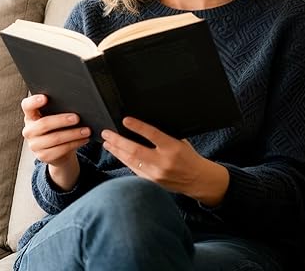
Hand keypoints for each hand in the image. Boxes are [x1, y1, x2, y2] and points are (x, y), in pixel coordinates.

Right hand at [20, 94, 89, 190]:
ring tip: (86, 130)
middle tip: (77, 118)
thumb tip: (76, 103)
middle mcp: (29, 130)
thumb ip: (58, 110)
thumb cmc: (57, 128)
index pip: (27, 106)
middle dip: (62, 120)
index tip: (45, 97)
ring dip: (73, 134)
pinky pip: (61, 149)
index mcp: (30, 116)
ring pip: (55, 138)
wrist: (57, 152)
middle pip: (44, 124)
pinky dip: (75, 143)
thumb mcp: (54, 117)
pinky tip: (83, 139)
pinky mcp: (43, 156)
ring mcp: (34, 145)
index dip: (34, 101)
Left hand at [101, 117, 229, 205]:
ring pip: (131, 161)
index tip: (125, 120)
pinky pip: (134, 170)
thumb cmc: (188, 157)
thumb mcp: (180, 142)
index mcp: (173, 148)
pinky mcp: (152, 183)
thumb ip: (163, 136)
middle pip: (135, 150)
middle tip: (107, 133)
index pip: (152, 135)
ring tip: (107, 143)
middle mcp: (163, 162)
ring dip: (117, 151)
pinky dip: (124, 161)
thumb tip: (141, 128)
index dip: (137, 127)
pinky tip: (118, 154)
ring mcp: (156, 174)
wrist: (198, 179)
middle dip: (118, 141)